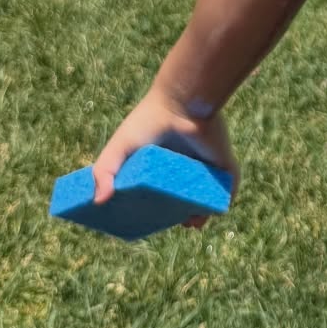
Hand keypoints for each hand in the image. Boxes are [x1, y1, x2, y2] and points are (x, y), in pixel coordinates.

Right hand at [90, 87, 238, 222]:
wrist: (183, 103)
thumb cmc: (149, 120)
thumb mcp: (118, 147)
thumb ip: (103, 171)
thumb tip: (99, 201)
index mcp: (163, 160)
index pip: (160, 188)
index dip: (155, 206)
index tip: (146, 220)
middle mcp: (186, 162)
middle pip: (184, 194)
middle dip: (178, 212)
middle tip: (170, 224)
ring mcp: (206, 163)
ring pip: (206, 195)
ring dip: (200, 213)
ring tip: (191, 224)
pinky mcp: (224, 164)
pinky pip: (227, 188)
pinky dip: (220, 203)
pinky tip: (207, 215)